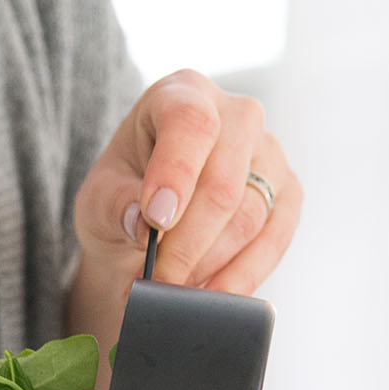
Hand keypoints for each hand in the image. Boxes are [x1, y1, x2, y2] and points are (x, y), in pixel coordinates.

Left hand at [74, 69, 300, 293]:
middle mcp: (237, 115)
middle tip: (155, 283)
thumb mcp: (99, 199)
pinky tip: (210, 296)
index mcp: (182, 94)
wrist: (153, 224)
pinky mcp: (289, 195)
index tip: (155, 223)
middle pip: (223, 183)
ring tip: (170, 293)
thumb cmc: (124, 198)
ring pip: (249, 219)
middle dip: (186, 245)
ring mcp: (270, 154)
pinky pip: (275, 242)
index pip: (191, 122)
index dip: (176, 174)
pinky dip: (240, 277)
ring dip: (207, 266)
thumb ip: (115, 205)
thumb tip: (142, 223)